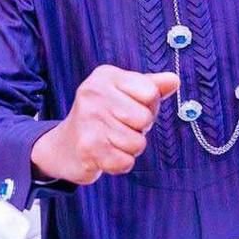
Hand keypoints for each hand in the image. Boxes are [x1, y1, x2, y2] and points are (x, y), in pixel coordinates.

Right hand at [30, 65, 178, 184]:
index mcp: (106, 75)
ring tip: (111, 140)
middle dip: (139, 129)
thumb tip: (174, 81)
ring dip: (129, 148)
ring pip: (137, 143)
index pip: (150, 92)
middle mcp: (94, 93)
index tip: (132, 107)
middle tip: (119, 127)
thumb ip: (151, 86)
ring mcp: (89, 120)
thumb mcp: (124, 93)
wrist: (65, 146)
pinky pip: (125, 162)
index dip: (149, 106)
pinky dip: (120, 163)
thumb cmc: (103, 116)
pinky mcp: (88, 147)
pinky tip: (105, 154)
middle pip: (145, 119)